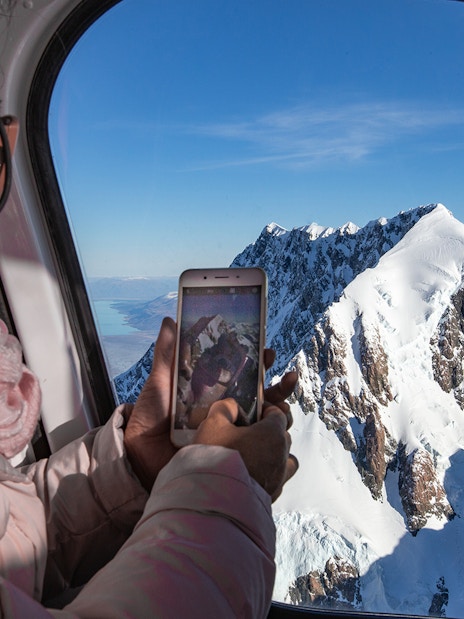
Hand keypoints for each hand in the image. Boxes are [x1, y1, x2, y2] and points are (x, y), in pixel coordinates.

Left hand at [124, 317, 297, 492]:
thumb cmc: (149, 417)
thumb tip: (171, 319)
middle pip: (263, 396)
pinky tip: (277, 437)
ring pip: (266, 421)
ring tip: (281, 409)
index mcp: (213, 390)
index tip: (267, 352)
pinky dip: (273, 442)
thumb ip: (167, 353)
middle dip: (281, 387)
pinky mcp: (229, 453)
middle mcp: (226, 410)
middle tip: (289, 379)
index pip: (244, 373)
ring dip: (281, 412)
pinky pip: (257, 448)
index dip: (259, 362)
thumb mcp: (159, 381)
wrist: (140, 456)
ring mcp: (230, 433)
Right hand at [192, 398, 298, 501]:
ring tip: (254, 456)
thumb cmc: (215, 458)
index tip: (251, 413)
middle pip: (283, 436)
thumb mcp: (213, 424)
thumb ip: (224, 408)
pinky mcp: (272, 497)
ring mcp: (279, 478)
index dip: (265, 410)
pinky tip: (250, 475)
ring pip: (286, 460)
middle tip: (247, 433)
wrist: (213, 502)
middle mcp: (282, 455)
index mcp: (273, 434)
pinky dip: (268, 475)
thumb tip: (231, 406)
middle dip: (269, 431)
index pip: (278, 414)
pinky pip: (277, 480)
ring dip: (275, 455)